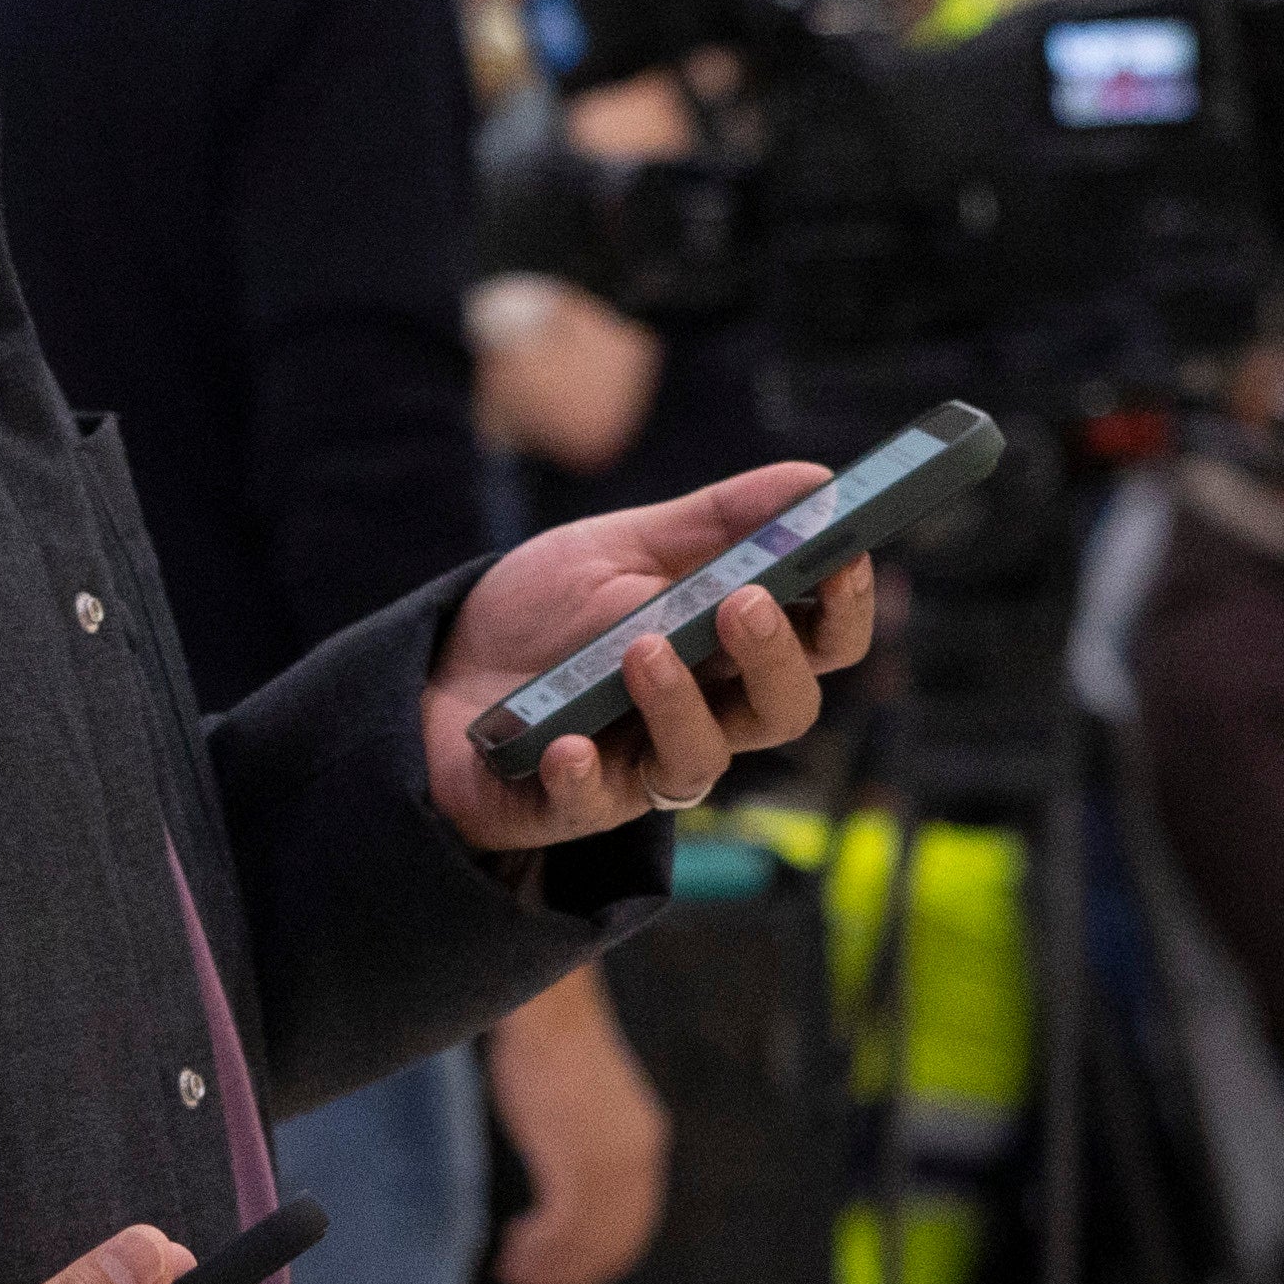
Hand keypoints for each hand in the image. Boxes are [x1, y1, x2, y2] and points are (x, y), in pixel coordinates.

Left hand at [426, 473, 876, 851]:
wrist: (437, 671)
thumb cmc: (545, 612)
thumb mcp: (625, 548)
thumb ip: (716, 522)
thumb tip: (817, 481)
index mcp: (733, 650)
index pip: (820, 642)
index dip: (845, 607)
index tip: (845, 553)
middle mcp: (708, 714)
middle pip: (784, 709)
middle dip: (775, 658)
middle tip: (742, 603)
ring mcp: (644, 763)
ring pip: (701, 760)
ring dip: (681, 705)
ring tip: (643, 649)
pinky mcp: (576, 803)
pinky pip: (594, 802)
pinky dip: (584, 773)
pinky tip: (566, 742)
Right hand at [481, 971, 669, 1283]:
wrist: (545, 1015)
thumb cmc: (549, 1049)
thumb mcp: (580, 1104)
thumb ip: (582, 1144)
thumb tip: (562, 1175)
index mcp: (643, 1144)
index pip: (631, 1223)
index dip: (598, 1258)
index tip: (564, 1276)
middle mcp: (638, 1160)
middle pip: (611, 1242)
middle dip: (572, 1273)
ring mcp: (610, 1165)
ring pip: (584, 1242)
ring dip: (548, 1266)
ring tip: (515, 1274)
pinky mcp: (580, 1164)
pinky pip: (562, 1230)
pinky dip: (539, 1250)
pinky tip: (511, 1248)